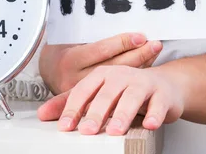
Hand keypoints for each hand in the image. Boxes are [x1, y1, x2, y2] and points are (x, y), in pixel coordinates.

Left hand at [37, 65, 183, 134]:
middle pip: (107, 94)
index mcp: (102, 74)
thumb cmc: (126, 90)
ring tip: (115, 131)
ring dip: (123, 114)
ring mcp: (143, 83)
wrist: (163, 85)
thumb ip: (71, 103)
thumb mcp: (98, 94)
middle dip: (96, 113)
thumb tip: (42, 114)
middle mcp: (122, 76)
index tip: (65, 126)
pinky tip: (149, 124)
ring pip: (132, 97)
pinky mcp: (162, 94)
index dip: (73, 108)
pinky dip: (153, 114)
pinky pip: (158, 104)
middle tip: (87, 131)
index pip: (84, 90)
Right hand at [39, 33, 162, 94]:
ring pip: (118, 80)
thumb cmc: (60, 49)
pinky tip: (146, 65)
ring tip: (155, 51)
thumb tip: (123, 24)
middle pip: (114, 67)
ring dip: (140, 64)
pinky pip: (117, 87)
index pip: (101, 51)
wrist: (47, 70)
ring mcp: (85, 93)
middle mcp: (76, 78)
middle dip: (138, 54)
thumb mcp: (70, 38)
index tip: (140, 36)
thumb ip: (92, 38)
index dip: (122, 43)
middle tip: (155, 43)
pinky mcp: (92, 102)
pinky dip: (132, 75)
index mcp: (70, 60)